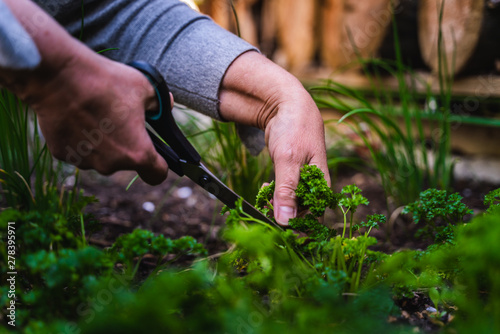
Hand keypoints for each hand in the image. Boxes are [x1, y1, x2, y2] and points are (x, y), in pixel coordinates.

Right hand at [32, 54, 168, 184]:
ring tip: (97, 113)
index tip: (157, 156)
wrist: (60, 76)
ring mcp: (85, 161)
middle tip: (121, 119)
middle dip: (127, 145)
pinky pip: (79, 149)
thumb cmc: (106, 82)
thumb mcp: (145, 87)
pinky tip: (77, 116)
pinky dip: (81, 138)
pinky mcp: (63, 154)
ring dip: (103, 142)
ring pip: (102, 157)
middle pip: (127, 162)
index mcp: (137, 153)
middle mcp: (111, 165)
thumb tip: (165, 105)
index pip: (156, 175)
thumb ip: (159, 103)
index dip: (160, 166)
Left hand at [219, 51, 329, 224]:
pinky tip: (264, 187)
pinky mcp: (292, 173)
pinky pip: (285, 191)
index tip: (277, 227)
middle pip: (302, 211)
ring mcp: (303, 178)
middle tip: (265, 208)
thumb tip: (286, 221)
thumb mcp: (288, 159)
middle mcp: (315, 184)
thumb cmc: (294, 128)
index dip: (298, 226)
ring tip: (263, 196)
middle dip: (283, 214)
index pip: (314, 216)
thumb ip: (286, 190)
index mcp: (321, 182)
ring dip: (276, 204)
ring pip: (291, 202)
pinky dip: (274, 193)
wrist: (287, 103)